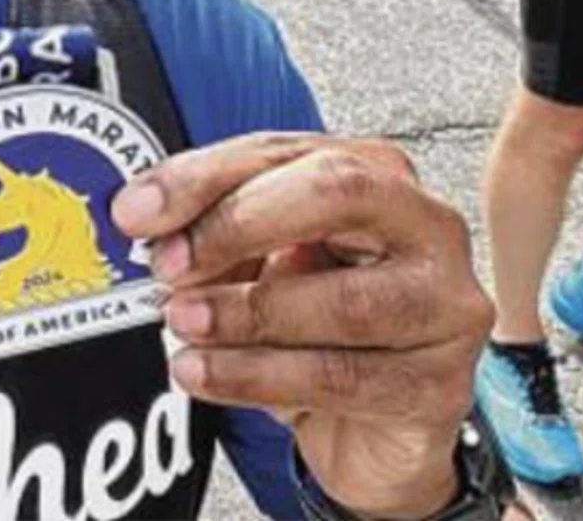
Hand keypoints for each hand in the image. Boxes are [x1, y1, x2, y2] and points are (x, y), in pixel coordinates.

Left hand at [113, 133, 493, 520]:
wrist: (372, 431)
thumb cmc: (320, 328)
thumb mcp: (261, 264)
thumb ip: (214, 230)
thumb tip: (146, 216)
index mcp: (377, 174)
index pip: (285, 151)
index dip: (203, 177)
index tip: (137, 212)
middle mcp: (426, 225)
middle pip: (336, 191)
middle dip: (237, 223)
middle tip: (169, 265)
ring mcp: (445, 304)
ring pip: (342, 300)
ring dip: (242, 313)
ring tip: (181, 325)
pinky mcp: (440, 384)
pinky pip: (341, 378)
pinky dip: (257, 376)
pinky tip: (204, 375)